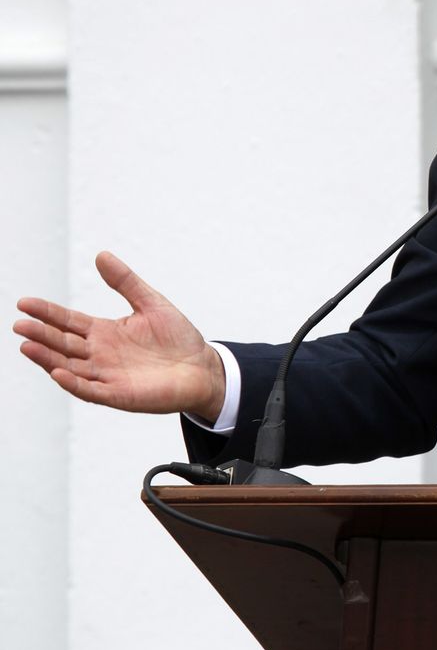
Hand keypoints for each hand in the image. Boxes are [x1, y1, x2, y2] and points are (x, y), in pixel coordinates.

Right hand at [13, 251, 225, 422]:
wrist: (203, 368)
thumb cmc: (178, 338)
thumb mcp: (151, 303)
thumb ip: (126, 282)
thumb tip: (101, 255)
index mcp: (104, 333)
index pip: (68, 321)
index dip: (47, 313)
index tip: (24, 303)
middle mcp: (100, 355)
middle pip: (62, 343)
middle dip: (40, 334)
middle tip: (19, 324)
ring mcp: (107, 376)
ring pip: (69, 367)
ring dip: (48, 358)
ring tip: (26, 346)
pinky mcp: (119, 394)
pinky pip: (91, 390)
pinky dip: (74, 383)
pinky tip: (58, 372)